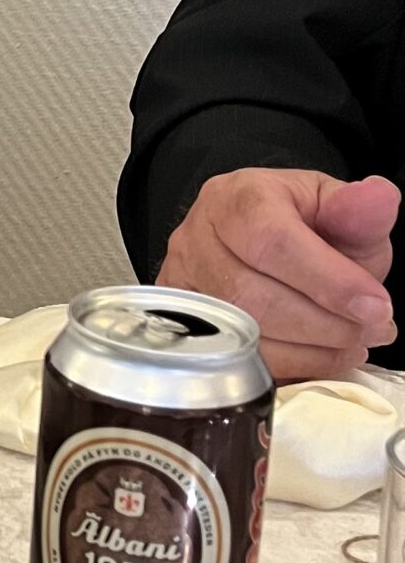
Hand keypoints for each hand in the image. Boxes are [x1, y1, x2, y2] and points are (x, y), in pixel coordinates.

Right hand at [157, 167, 399, 381]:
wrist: (263, 241)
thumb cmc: (300, 225)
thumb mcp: (335, 210)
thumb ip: (358, 212)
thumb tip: (379, 198)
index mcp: (236, 198)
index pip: (272, 242)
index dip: (328, 280)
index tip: (374, 306)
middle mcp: (197, 238)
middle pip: (252, 295)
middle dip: (324, 323)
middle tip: (372, 329)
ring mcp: (184, 284)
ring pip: (242, 334)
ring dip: (311, 349)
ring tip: (353, 341)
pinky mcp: (184, 324)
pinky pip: (236, 360)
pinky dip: (290, 365)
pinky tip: (322, 354)